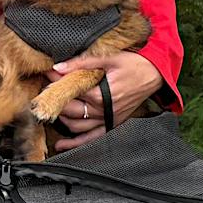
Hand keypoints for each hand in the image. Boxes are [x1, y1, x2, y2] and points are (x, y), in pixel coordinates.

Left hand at [48, 52, 162, 148]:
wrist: (156, 73)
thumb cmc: (135, 64)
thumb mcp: (109, 58)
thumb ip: (82, 63)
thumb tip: (58, 67)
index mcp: (101, 94)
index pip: (70, 91)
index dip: (55, 82)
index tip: (47, 74)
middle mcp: (104, 110)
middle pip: (71, 111)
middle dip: (55, 100)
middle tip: (46, 90)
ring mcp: (110, 119)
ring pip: (78, 127)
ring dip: (62, 120)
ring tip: (52, 110)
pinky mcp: (114, 123)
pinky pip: (94, 137)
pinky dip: (78, 142)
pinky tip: (63, 144)